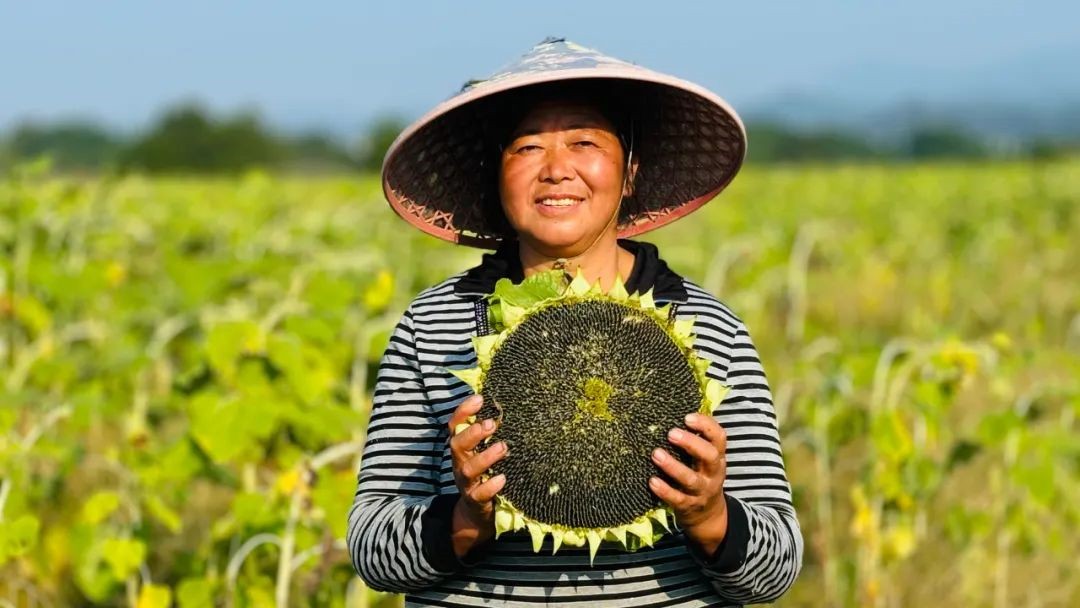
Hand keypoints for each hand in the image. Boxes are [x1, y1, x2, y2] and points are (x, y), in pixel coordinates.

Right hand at [447, 394, 507, 557]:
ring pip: (469, 469)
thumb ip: (489, 435)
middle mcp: (461, 464)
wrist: (476, 514)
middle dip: (473, 433)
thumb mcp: (482, 453)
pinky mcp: (475, 502)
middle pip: (457, 445)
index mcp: (462, 449)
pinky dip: (490, 486)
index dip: (463, 412)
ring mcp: (466, 484)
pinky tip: (502, 479)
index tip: (479, 398)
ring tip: (503, 447)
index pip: (455, 426)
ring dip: (485, 457)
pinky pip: (479, 494)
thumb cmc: (484, 475)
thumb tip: (506, 407)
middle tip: (492, 424)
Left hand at [649, 413, 728, 555]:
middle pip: (709, 456)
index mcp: (717, 456)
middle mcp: (713, 472)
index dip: (706, 425)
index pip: (719, 437)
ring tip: (656, 454)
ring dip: (673, 466)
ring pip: (691, 479)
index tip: (687, 417)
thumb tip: (674, 409)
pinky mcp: (688, 506)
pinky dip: (665, 490)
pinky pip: (677, 499)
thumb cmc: (700, 474)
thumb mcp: (705, 458)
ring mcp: (702, 491)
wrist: (707, 515)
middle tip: (671, 433)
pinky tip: (652, 481)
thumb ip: (696, 439)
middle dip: (691, 443)